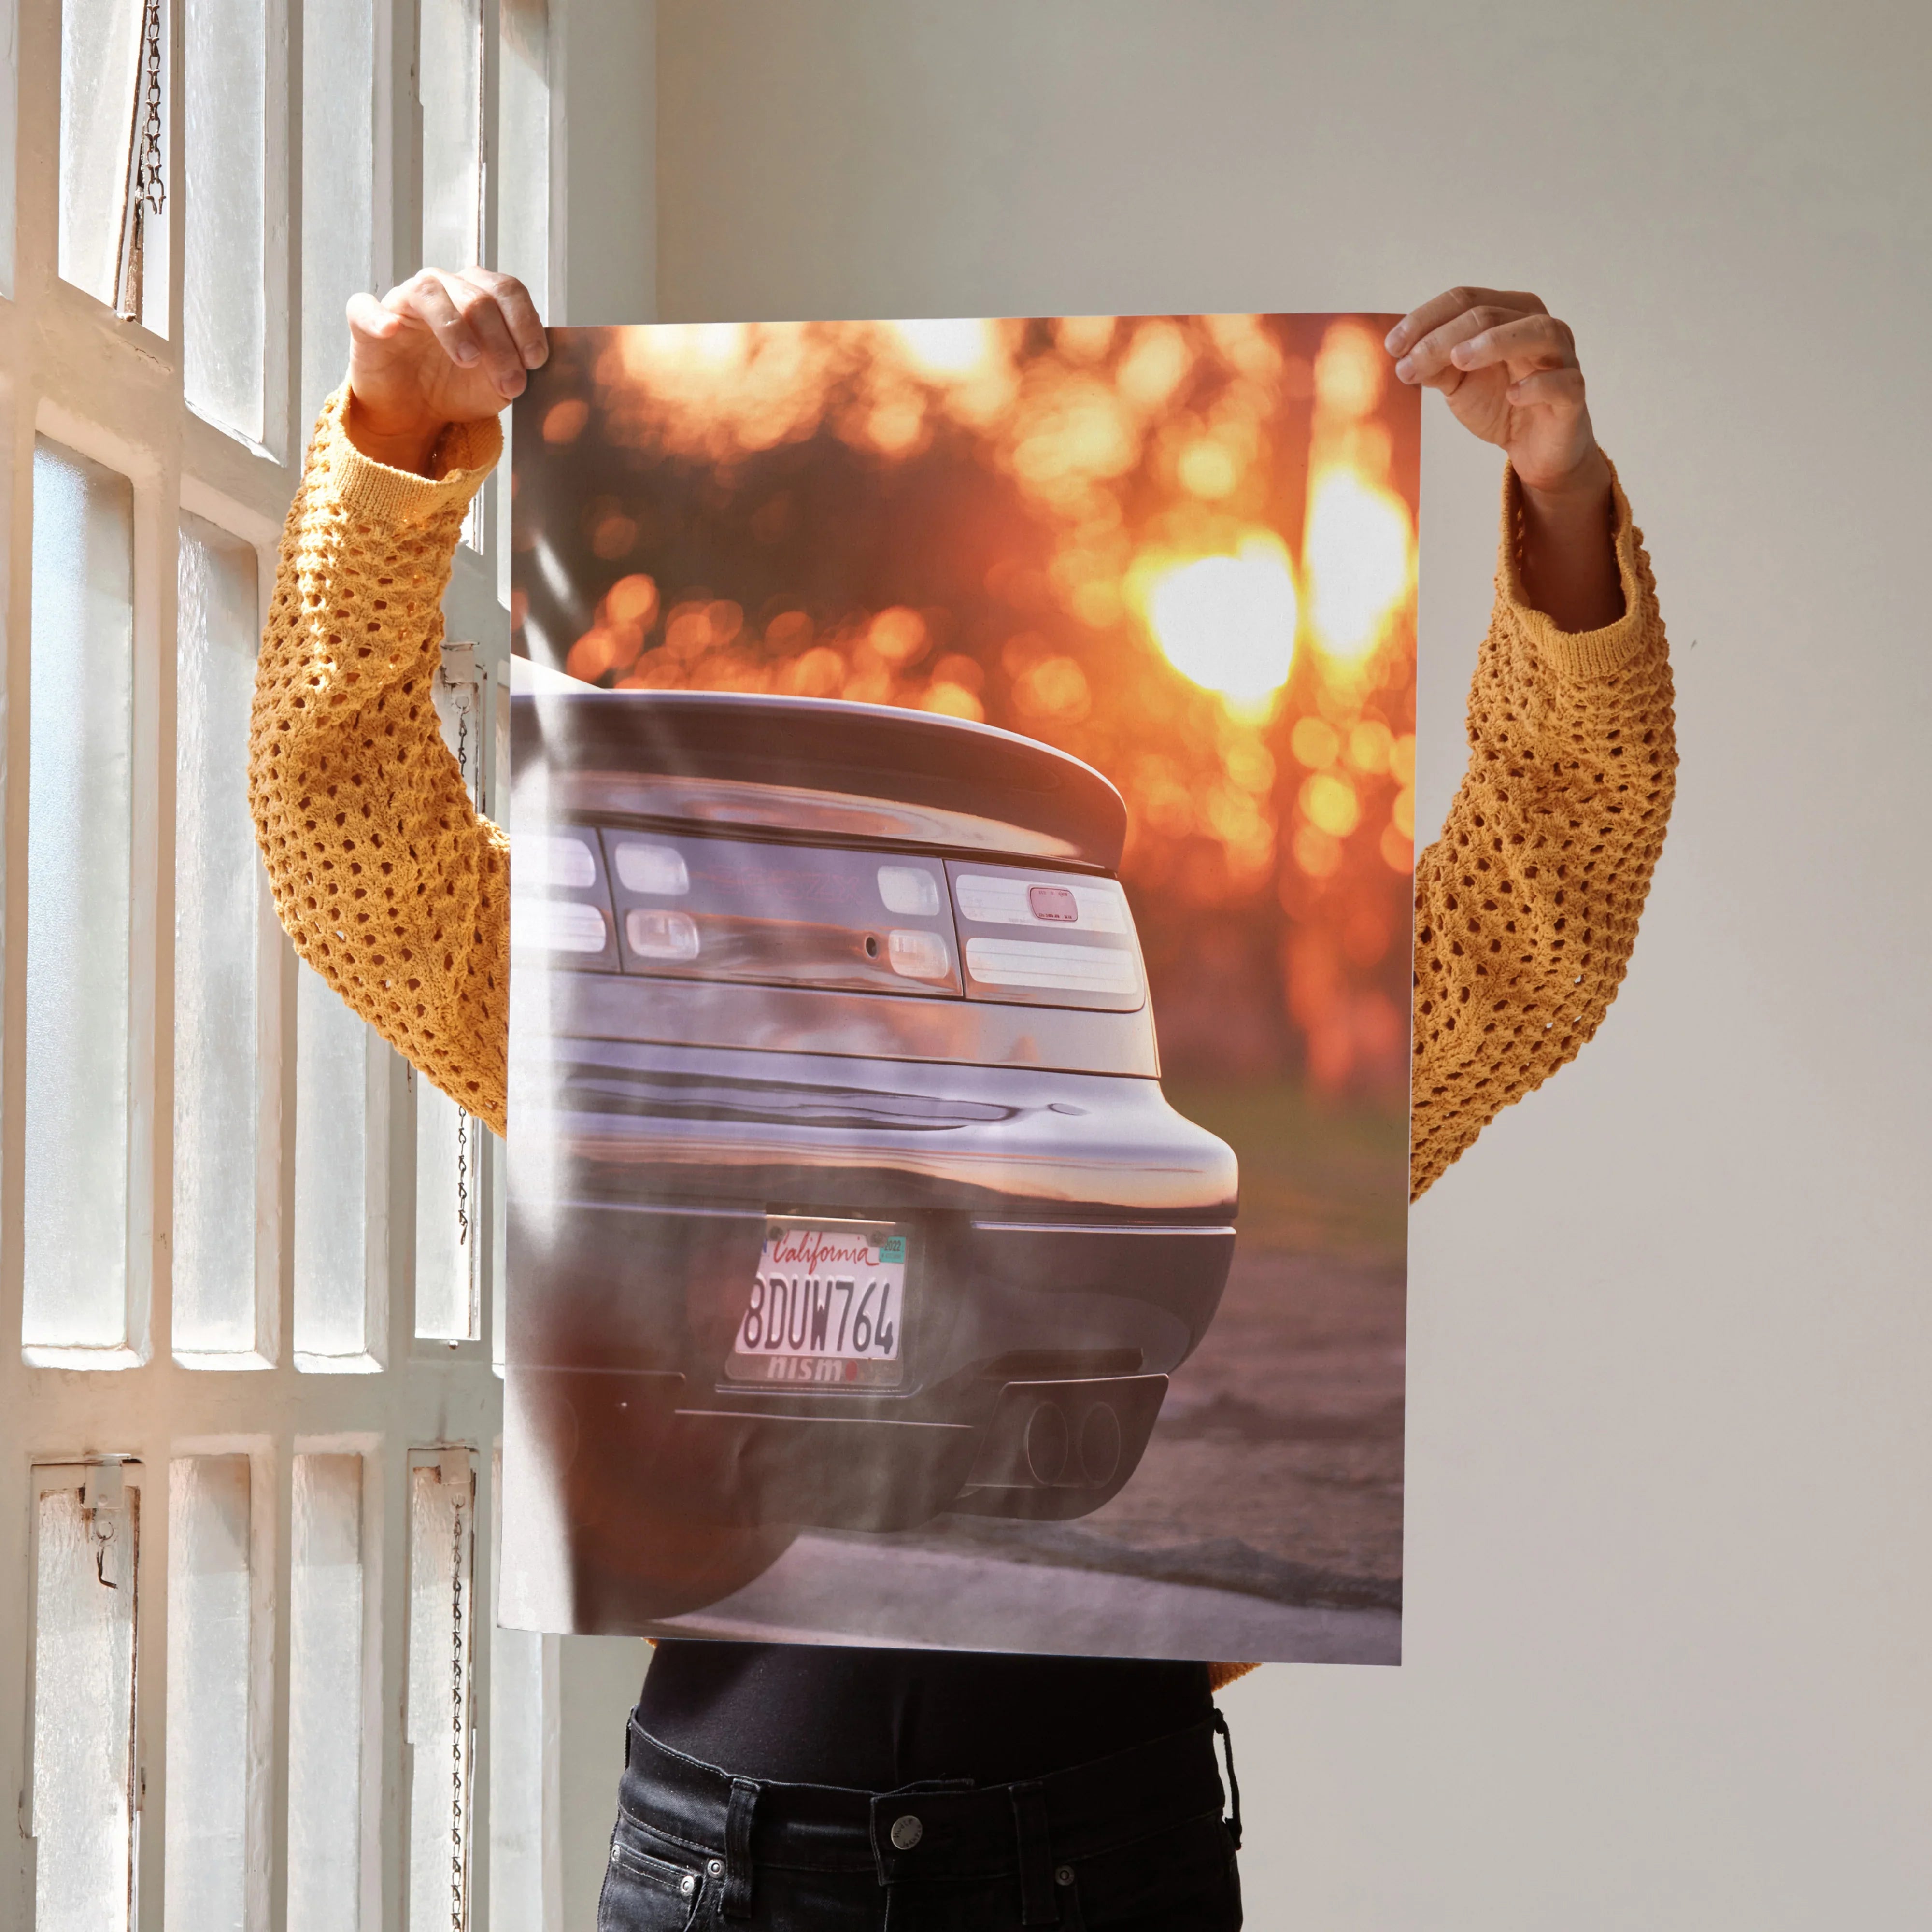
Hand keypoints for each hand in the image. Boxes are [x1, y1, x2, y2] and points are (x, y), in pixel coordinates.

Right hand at [344, 267, 546, 473]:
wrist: (414, 413)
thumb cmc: (457, 387)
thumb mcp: (498, 384)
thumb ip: (517, 368)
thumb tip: (533, 364)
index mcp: (478, 294)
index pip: (507, 291)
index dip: (525, 323)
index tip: (536, 361)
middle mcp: (443, 288)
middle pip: (477, 297)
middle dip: (500, 342)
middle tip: (510, 382)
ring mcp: (403, 301)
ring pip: (429, 293)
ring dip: (454, 327)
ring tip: (469, 360)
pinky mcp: (366, 321)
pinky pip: (366, 307)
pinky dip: (378, 317)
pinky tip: (391, 330)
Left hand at [1386, 287, 1621, 629]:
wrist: (1534, 448)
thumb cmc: (1499, 403)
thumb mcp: (1458, 382)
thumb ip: (1435, 365)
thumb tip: (1403, 356)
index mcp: (1509, 314)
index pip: (1466, 299)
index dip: (1426, 319)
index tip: (1391, 346)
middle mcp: (1539, 326)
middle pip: (1490, 314)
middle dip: (1444, 337)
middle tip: (1409, 364)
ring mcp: (1562, 357)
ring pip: (1537, 332)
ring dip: (1495, 342)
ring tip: (1459, 360)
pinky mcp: (1573, 394)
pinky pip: (1563, 382)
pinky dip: (1537, 385)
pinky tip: (1512, 394)